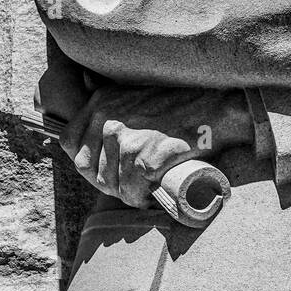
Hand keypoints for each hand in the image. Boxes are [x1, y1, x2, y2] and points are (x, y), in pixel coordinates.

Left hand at [60, 85, 252, 206]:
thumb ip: (111, 102)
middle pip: (88, 169)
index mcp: (101, 102)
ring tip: (146, 187)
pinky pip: (132, 191)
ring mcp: (126, 139)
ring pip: (111, 184)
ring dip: (128, 192)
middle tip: (132, 182)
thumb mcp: (135, 91)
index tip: (110, 168)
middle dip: (108, 181)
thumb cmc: (182, 103)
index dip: (89, 161)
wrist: (219, 107)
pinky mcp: (145, 158)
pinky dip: (143, 198)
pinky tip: (155, 191)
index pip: (71, 143)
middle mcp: (107, 119)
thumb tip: (86, 97)